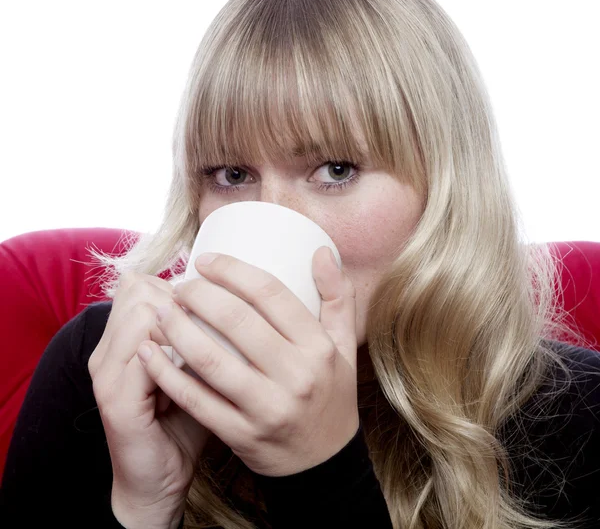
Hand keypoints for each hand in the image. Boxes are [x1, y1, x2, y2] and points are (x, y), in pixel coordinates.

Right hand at [88, 272, 211, 528]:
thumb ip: (203, 335)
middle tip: (212, 322)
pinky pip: (145, 354)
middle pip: (139, 290)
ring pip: (141, 313)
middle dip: (182, 299)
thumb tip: (238, 298)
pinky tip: (202, 364)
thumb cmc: (185, 419)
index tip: (212, 305)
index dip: (179, 286)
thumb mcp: (196, 369)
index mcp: (122, 339)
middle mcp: (108, 349)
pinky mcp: (116, 399)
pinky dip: (177, 351)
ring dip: (181, 321)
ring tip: (208, 340)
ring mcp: (107, 373)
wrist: (159, 479)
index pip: (140, 283)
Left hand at [136, 246, 359, 476]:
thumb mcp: (345, 345)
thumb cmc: (330, 393)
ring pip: (212, 360)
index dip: (233, 271)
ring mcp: (267, 409)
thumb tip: (323, 250)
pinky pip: (197, 401)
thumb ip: (338, 297)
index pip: (272, 294)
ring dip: (177, 330)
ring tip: (160, 311)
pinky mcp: (242, 435)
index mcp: (319, 347)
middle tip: (180, 286)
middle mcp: (296, 376)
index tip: (206, 261)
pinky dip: (168, 375)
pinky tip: (147, 353)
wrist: (324, 464)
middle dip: (199, 296)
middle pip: (237, 322)